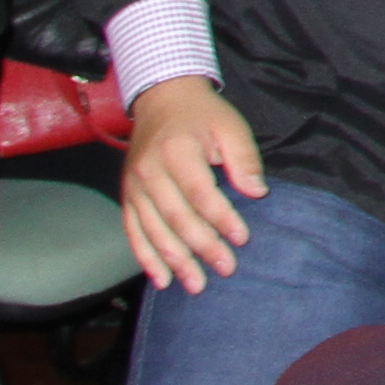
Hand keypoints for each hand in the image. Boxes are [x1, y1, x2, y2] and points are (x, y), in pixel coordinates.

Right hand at [122, 77, 265, 288]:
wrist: (162, 99)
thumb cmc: (204, 114)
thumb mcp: (231, 125)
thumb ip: (245, 158)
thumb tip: (258, 192)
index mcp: (177, 152)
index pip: (200, 193)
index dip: (221, 218)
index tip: (242, 238)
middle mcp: (149, 173)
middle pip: (176, 218)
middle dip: (202, 247)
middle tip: (226, 269)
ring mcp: (134, 188)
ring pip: (153, 231)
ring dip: (175, 261)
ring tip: (196, 285)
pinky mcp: (127, 198)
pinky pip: (133, 233)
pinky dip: (146, 258)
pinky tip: (162, 278)